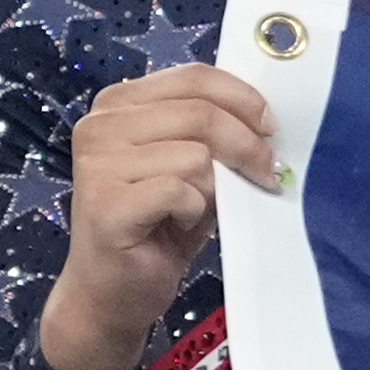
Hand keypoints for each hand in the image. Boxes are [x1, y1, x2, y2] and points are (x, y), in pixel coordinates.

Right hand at [35, 65, 275, 369]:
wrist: (112, 292)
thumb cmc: (157, 227)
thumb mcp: (191, 167)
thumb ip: (212, 133)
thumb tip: (267, 118)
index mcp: (119, 103)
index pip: (195, 77)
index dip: (243, 98)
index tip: (272, 128)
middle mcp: (100, 124)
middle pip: (200, 111)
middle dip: (246, 144)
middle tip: (267, 173)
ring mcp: (97, 162)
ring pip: (195, 154)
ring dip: (214, 188)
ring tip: (197, 211)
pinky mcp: (105, 202)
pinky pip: (180, 191)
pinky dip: (194, 212)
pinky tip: (177, 226)